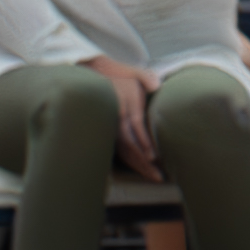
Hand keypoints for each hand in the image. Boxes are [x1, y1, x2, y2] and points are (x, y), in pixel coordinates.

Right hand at [93, 55, 160, 176]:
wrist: (91, 75)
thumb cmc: (115, 74)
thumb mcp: (130, 72)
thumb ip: (144, 77)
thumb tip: (155, 84)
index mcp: (122, 107)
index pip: (133, 128)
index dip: (143, 143)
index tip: (152, 156)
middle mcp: (116, 120)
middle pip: (129, 146)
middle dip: (143, 163)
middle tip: (158, 177)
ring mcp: (112, 128)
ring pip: (124, 151)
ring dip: (139, 166)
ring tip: (155, 177)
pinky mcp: (111, 132)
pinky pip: (121, 150)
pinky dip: (133, 161)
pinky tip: (144, 169)